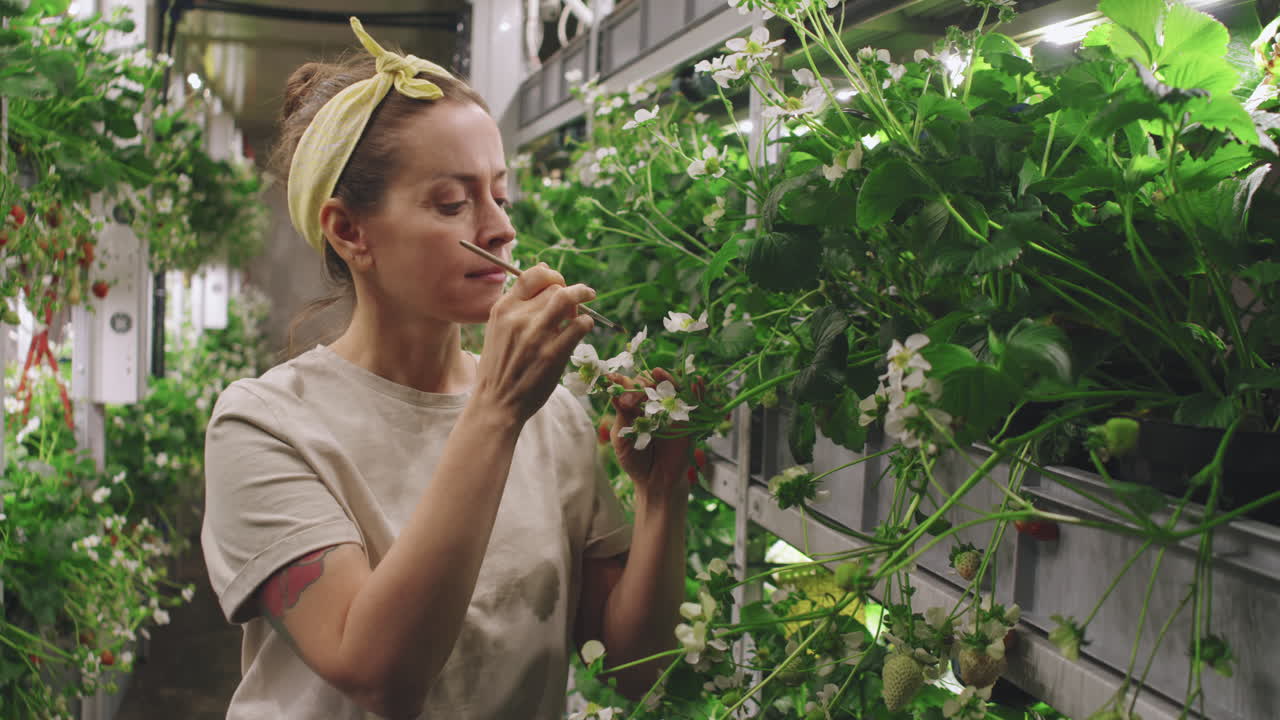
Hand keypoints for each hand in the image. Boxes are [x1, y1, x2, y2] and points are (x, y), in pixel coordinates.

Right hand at [476, 263, 595, 423]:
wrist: (496, 403)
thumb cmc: (500, 366)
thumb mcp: (498, 328)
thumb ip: (518, 303)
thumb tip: (545, 268)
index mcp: (503, 309)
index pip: (532, 275)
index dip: (551, 274)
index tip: (559, 282)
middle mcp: (518, 318)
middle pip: (554, 287)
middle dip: (568, 291)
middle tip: (572, 305)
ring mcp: (536, 335)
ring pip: (568, 298)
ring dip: (582, 296)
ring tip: (587, 302)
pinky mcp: (553, 353)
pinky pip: (580, 325)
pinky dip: (586, 323)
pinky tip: (582, 329)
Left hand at [606, 368, 696, 495]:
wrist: (654, 482)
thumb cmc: (634, 461)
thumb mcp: (622, 438)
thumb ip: (622, 416)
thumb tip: (614, 393)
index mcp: (635, 408)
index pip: (631, 388)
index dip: (623, 382)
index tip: (613, 379)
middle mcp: (654, 406)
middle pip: (652, 383)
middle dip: (642, 383)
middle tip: (633, 394)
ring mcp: (672, 412)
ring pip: (673, 388)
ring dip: (668, 378)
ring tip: (659, 373)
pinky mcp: (688, 422)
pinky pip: (695, 403)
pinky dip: (698, 390)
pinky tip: (697, 381)